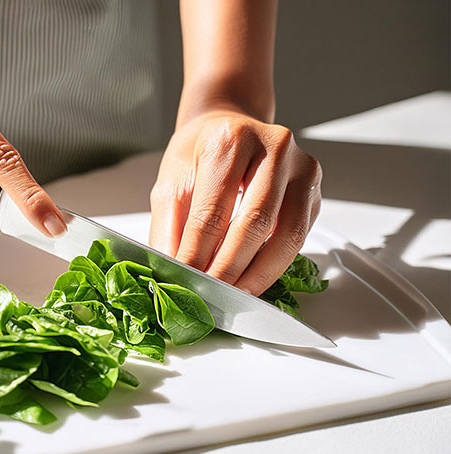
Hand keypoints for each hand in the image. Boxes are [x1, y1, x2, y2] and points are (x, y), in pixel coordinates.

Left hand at [149, 108, 321, 294]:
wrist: (230, 125)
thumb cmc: (200, 153)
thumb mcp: (172, 181)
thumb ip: (169, 227)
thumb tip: (170, 271)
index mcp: (231, 141)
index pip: (212, 211)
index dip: (197, 254)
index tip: (185, 282)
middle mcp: (274, 147)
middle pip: (254, 224)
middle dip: (230, 269)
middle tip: (210, 298)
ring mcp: (302, 167)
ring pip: (287, 235)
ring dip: (259, 275)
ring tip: (234, 296)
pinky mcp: (315, 189)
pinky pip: (299, 236)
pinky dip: (275, 264)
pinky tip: (254, 279)